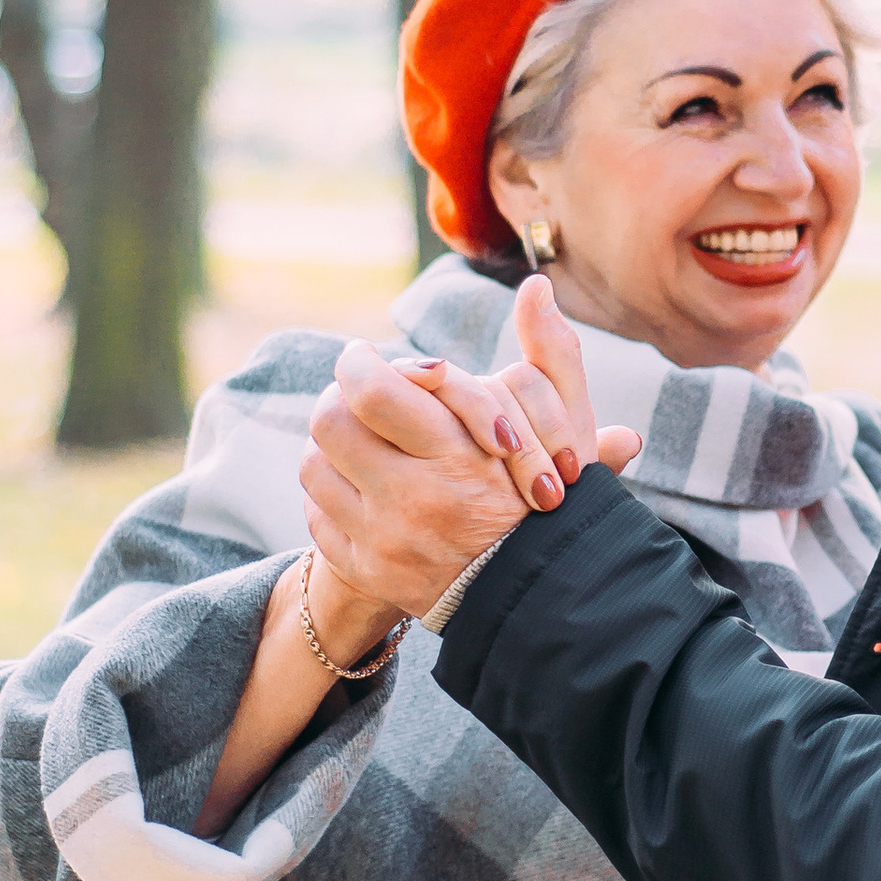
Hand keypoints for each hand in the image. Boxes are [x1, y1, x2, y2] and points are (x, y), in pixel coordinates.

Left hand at [300, 283, 639, 618]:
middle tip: (354, 395)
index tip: (364, 357)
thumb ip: (552, 351)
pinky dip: (333, 493)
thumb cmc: (551, 498)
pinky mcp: (367, 571)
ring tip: (358, 439)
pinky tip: (361, 485)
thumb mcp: (565, 423)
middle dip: (339, 400)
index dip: (359, 364)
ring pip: (315, 467)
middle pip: (330, 423)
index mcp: (460, 456)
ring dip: (332, 446)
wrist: (544, 594)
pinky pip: (317, 516)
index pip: (372, 391)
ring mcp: (385, 541)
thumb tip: (537, 286)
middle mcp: (416, 500)